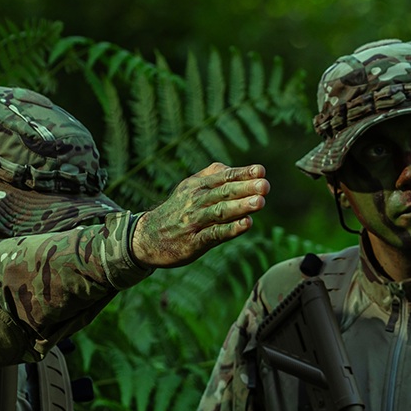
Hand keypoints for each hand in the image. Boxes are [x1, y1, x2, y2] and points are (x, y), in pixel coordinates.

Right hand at [129, 163, 268, 266]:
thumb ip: (210, 176)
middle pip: (223, 192)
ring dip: (240, 207)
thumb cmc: (175, 211)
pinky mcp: (193, 242)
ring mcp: (194, 222)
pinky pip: (214, 234)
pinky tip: (246, 225)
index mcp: (196, 186)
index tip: (261, 171)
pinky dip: (231, 229)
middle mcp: (195, 201)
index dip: (242, 174)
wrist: (146, 238)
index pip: (223, 177)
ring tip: (260, 202)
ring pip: (219, 212)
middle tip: (265, 186)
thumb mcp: (188, 188)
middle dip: (245, 188)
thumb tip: (233, 168)